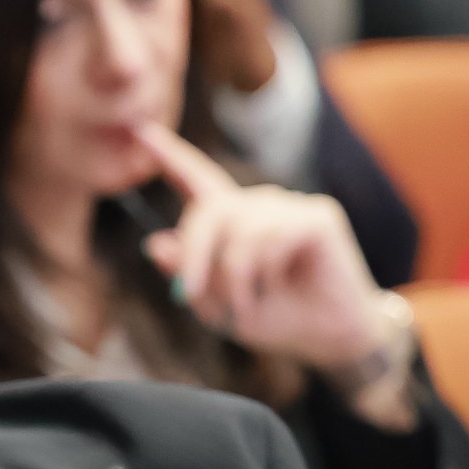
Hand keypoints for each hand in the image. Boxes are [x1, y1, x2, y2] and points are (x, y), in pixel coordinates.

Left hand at [137, 123, 399, 387]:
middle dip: (194, 255)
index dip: (170, 156)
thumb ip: (187, 274)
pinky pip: (270, 237)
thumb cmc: (276, 320)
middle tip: (188, 296)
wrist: (328, 338)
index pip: (197, 180)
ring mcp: (290, 206)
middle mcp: (260, 205)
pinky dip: (262, 273)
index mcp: (233, 220)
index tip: (140, 130)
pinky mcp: (317, 216)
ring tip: (244, 306)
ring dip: (233, 276)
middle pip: (210, 210)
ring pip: (239, 230)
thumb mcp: (218, 305)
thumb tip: (155, 242)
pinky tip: (275, 288)